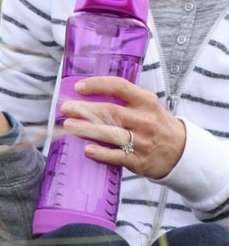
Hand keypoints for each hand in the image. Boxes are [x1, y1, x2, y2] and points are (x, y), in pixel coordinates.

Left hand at [59, 76, 186, 178]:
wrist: (180, 152)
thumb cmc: (157, 126)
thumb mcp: (148, 107)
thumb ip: (125, 101)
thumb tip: (89, 97)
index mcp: (146, 102)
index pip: (120, 87)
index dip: (98, 85)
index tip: (79, 87)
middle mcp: (144, 120)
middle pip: (111, 112)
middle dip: (85, 109)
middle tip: (66, 109)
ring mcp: (141, 141)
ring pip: (110, 133)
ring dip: (87, 130)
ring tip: (68, 126)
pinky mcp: (137, 160)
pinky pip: (116, 156)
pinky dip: (101, 153)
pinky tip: (87, 149)